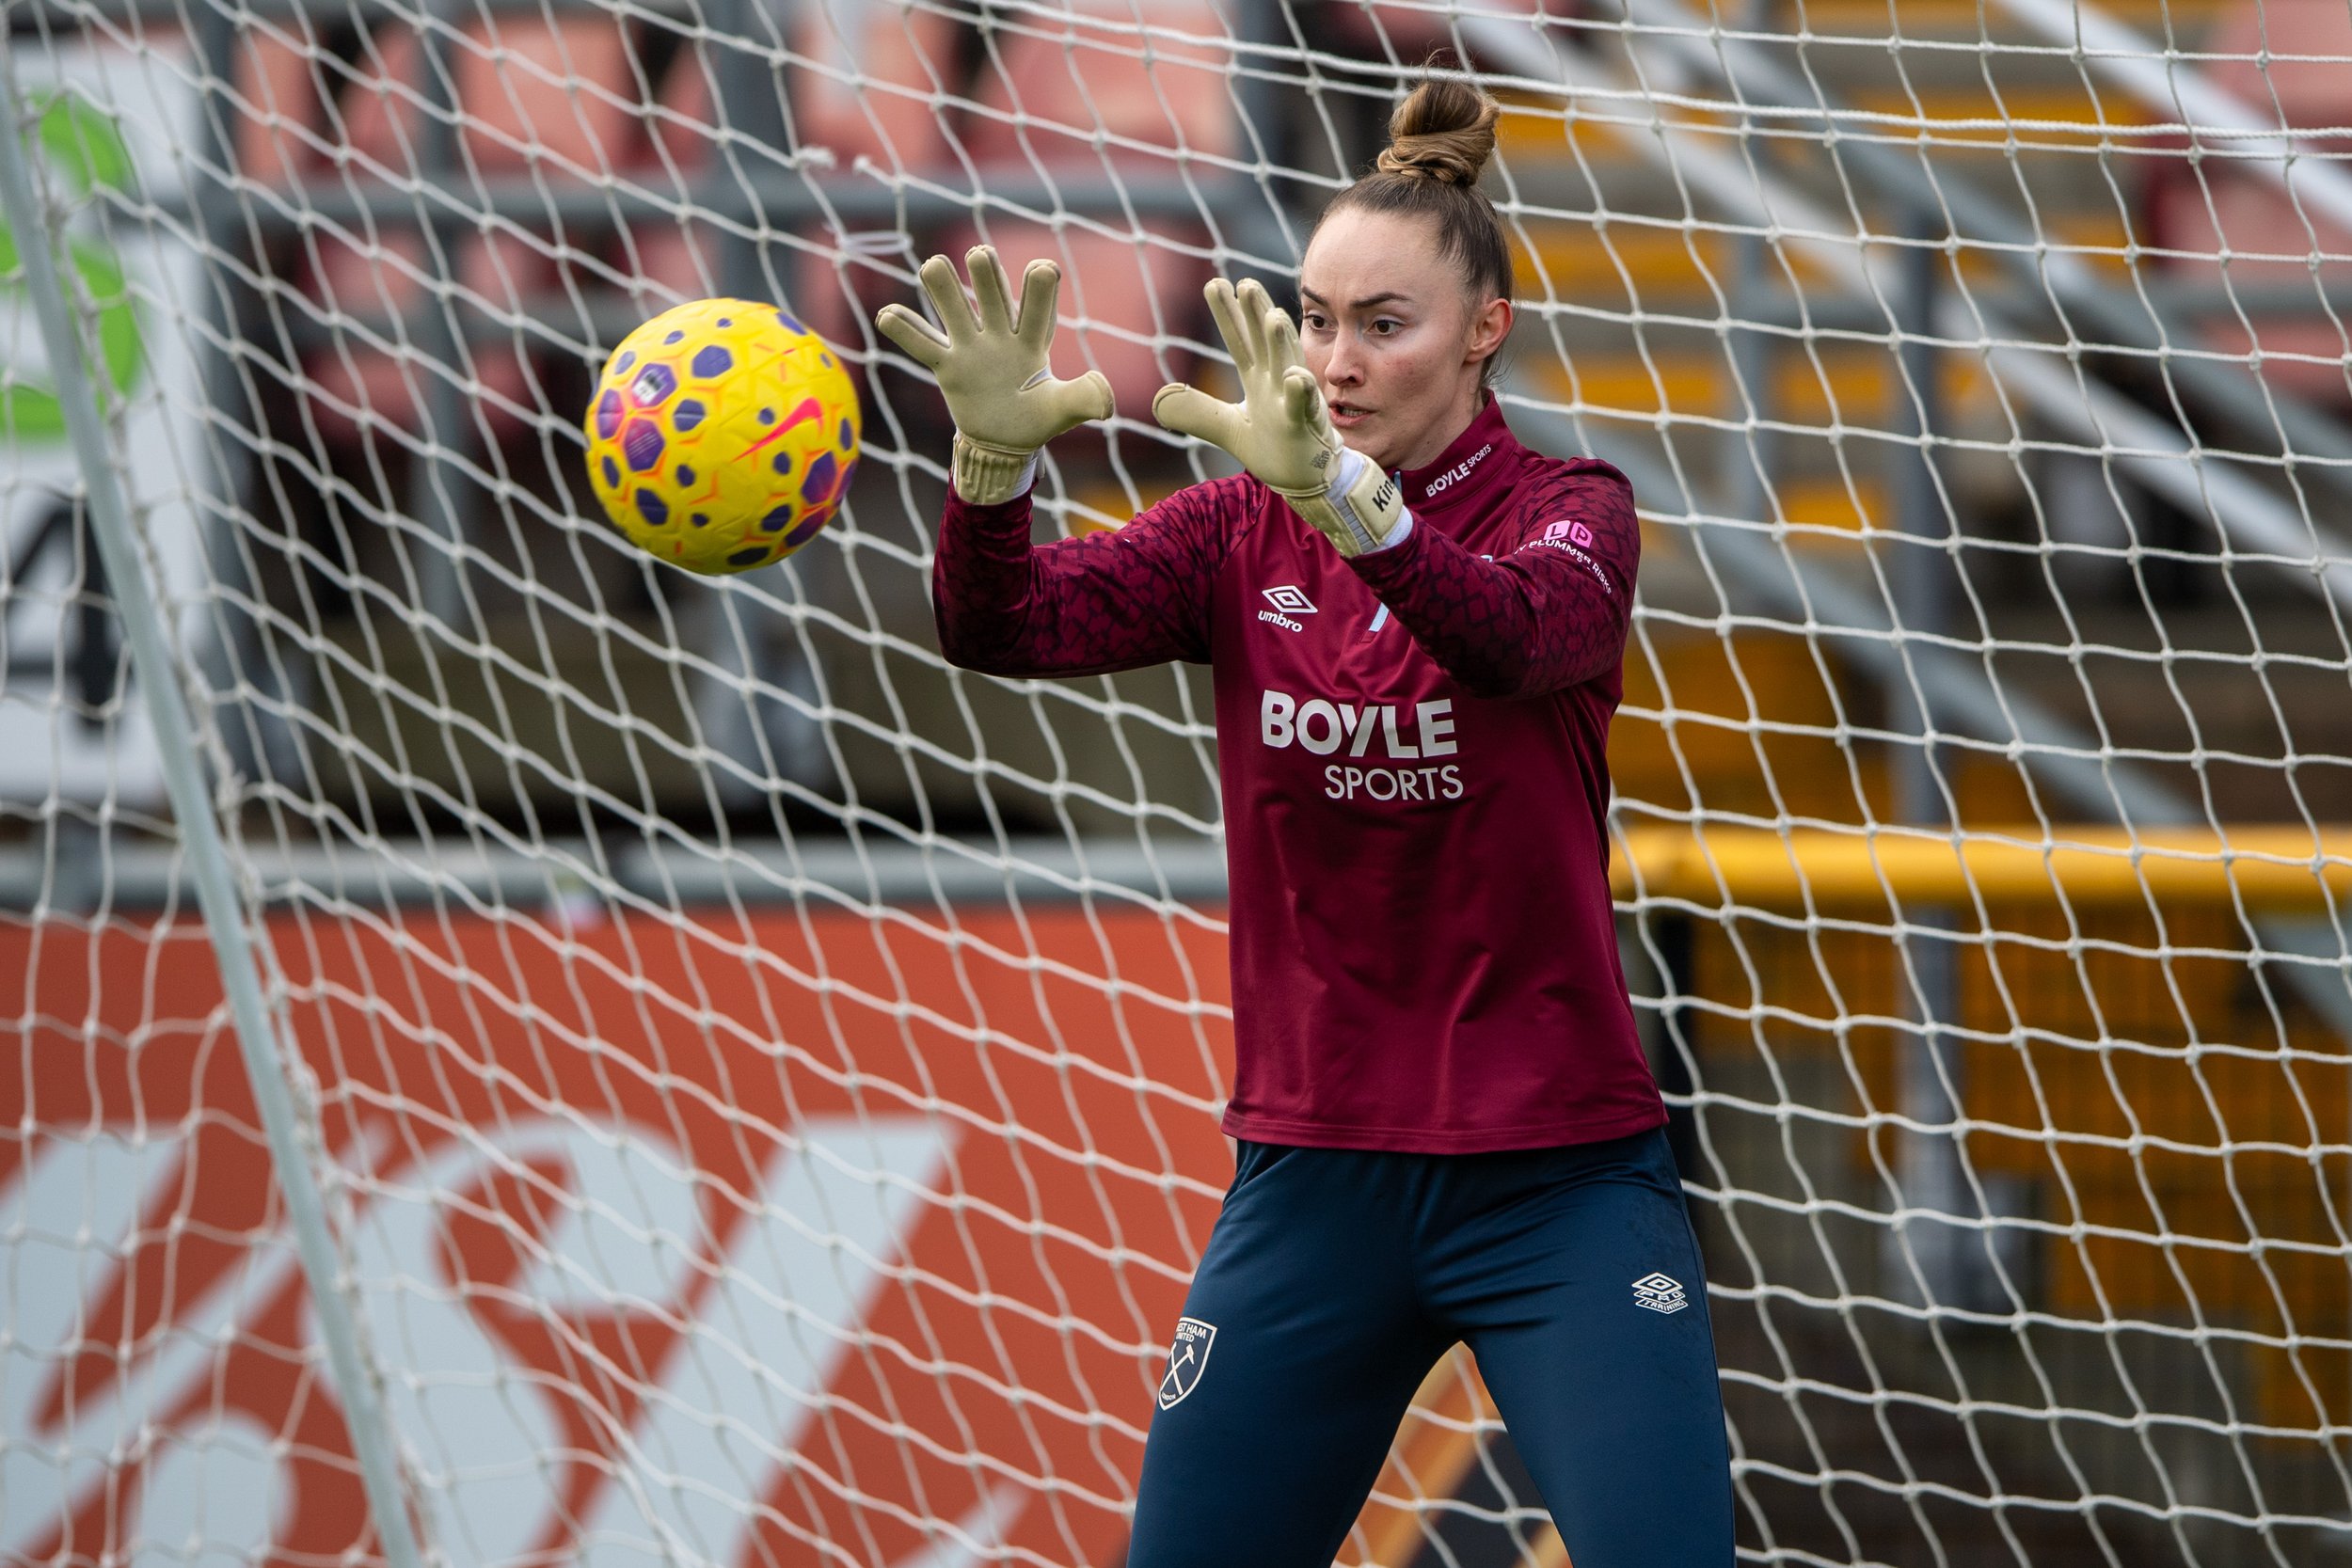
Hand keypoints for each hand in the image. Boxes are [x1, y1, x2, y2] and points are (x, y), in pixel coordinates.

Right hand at [876, 246, 1114, 503]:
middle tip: (980, 258)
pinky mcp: (947, 365)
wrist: (1005, 441)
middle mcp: (1000, 333)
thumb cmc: (1037, 419)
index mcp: (1033, 339)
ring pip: (952, 305)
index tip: (1042, 270)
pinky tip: (887, 315)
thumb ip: (1084, 400)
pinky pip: (922, 343)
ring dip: (942, 285)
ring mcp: (970, 346)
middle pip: (991, 291)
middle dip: (986, 272)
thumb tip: (1105, 399)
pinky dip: (904, 329)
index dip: (1039, 284)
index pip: (1037, 303)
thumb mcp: (1063, 412)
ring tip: (933, 269)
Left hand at [1151, 277, 1404, 555]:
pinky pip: (1303, 405)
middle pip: (1264, 342)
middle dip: (1256, 313)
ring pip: (1287, 365)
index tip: (1214, 284)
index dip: (1227, 314)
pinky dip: (1300, 390)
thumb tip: (1157, 402)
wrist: (1306, 479)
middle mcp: (1277, 381)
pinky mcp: (1305, 425)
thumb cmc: (1274, 447)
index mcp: (1258, 379)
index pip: (1239, 340)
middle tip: (1245, 283)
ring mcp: (1292, 400)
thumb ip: (1197, 411)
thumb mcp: (1227, 428)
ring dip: (1281, 342)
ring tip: (1273, 316)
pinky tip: (1295, 376)